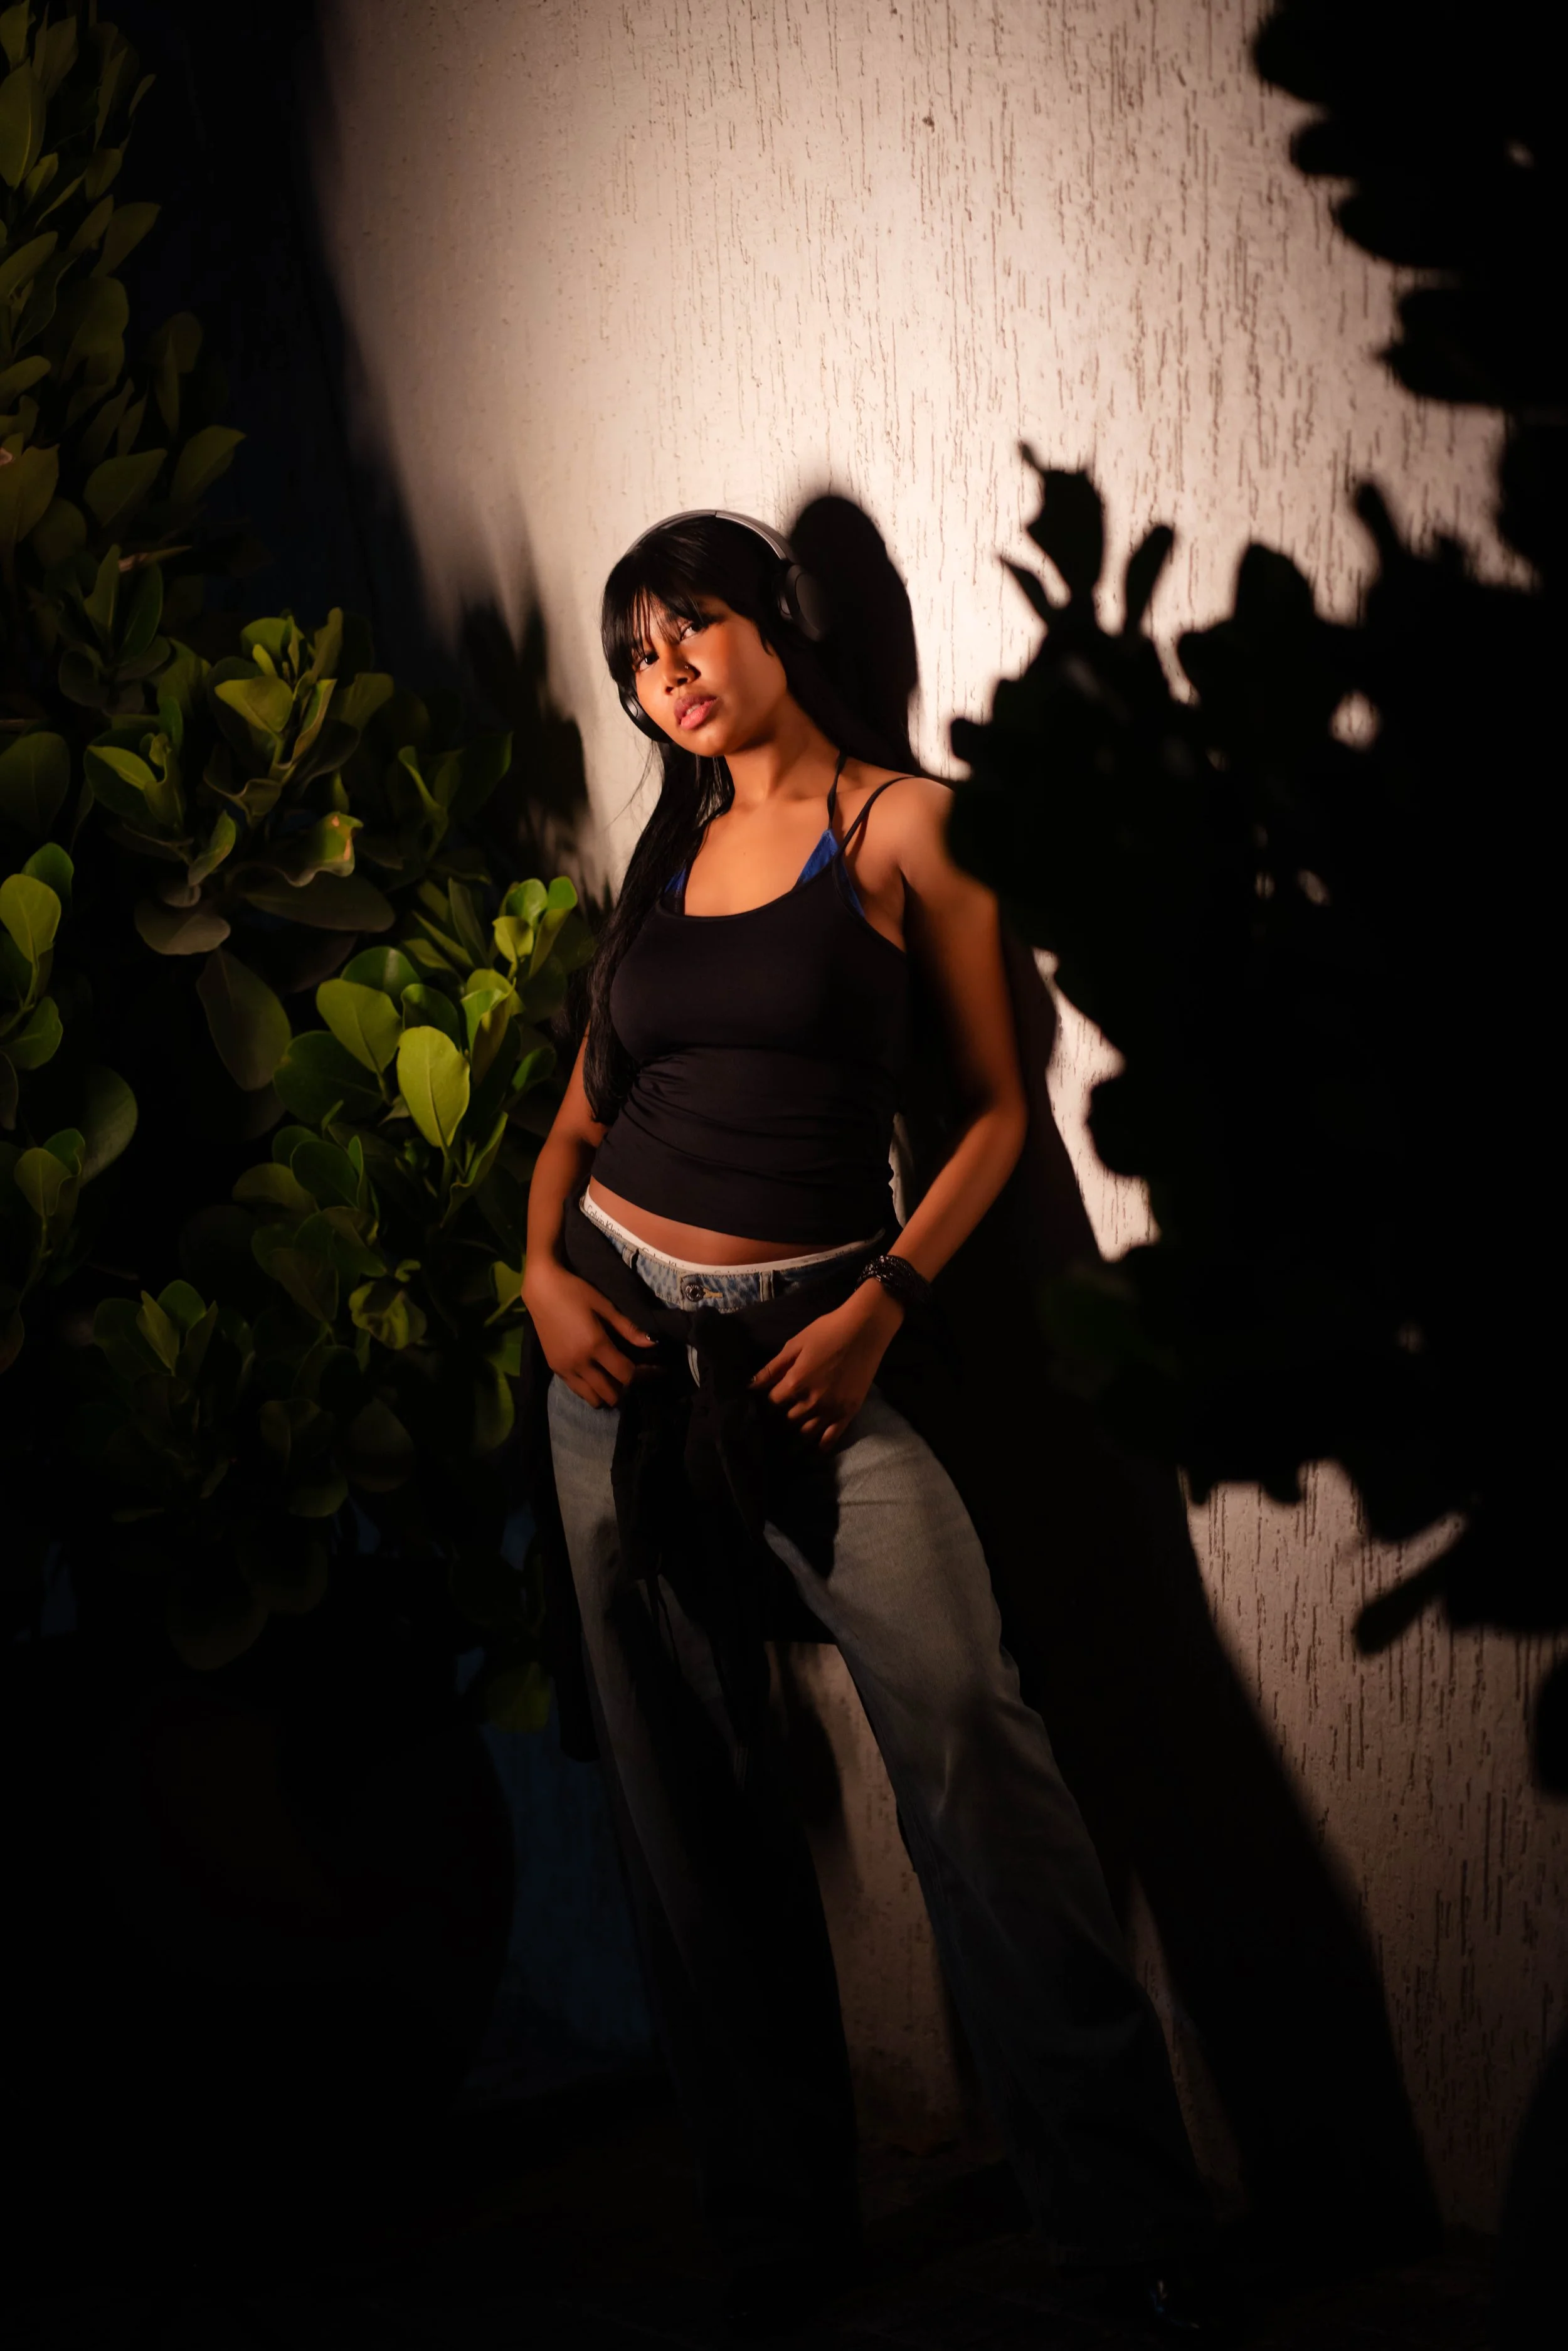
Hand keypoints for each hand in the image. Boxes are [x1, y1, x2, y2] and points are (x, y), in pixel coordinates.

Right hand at [523, 1257, 654, 1405]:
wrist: (541, 1290)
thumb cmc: (575, 1292)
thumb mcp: (605, 1306)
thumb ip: (628, 1328)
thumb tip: (652, 1344)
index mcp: (595, 1345)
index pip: (625, 1375)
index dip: (642, 1376)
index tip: (652, 1370)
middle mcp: (579, 1362)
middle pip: (609, 1394)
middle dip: (624, 1389)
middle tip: (631, 1376)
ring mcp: (565, 1368)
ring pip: (592, 1398)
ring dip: (605, 1393)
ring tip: (612, 1379)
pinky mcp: (554, 1368)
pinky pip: (577, 1390)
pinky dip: (589, 1388)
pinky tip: (595, 1375)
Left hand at [749, 1282, 902, 1449]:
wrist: (865, 1330)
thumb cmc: (827, 1331)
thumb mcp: (795, 1344)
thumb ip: (773, 1368)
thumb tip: (750, 1386)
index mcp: (795, 1383)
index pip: (772, 1403)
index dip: (768, 1402)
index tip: (767, 1402)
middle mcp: (811, 1402)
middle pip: (788, 1420)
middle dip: (781, 1418)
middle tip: (779, 1419)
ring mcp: (831, 1409)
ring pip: (806, 1432)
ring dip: (797, 1433)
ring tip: (791, 1436)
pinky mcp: (849, 1412)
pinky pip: (832, 1437)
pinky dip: (822, 1446)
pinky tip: (815, 1449)